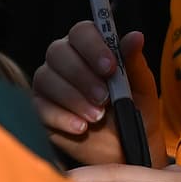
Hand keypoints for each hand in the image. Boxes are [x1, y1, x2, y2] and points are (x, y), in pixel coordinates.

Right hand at [33, 22, 160, 171]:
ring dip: (73, 98)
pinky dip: (61, 118)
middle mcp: (64, 60)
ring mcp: (49, 84)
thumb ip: (134, 62)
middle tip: (104, 98)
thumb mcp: (141, 87)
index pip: (81, 32)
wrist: (127, 149)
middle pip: (58, 52)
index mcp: (90, 48)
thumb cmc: (136, 111)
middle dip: (82, 75)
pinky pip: (39, 107)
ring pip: (46, 78)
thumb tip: (136, 36)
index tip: (110, 67)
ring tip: (96, 117)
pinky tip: (80, 128)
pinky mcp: (40, 109)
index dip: (93, 47)